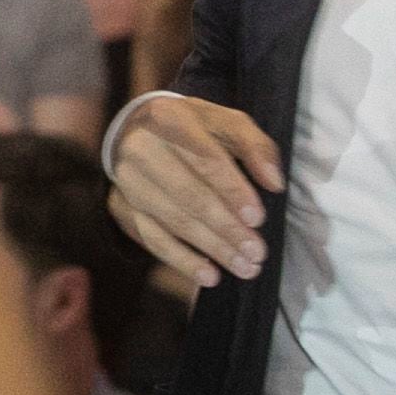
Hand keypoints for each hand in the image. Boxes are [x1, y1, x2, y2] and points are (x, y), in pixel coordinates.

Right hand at [109, 90, 284, 287]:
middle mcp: (140, 147)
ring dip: (211, 248)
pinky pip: (152, 238)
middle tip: (256, 253)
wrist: (137, 130)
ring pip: (173, 220)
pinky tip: (210, 276)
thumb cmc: (193, 129)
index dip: (232, 190)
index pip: (204, 158)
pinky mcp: (121, 206)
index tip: (258, 219)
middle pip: (188, 194)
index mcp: (169, 118)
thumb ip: (255, 146)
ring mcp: (127, 179)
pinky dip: (182, 260)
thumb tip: (274, 183)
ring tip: (244, 267)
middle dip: (226, 228)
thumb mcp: (226, 122)